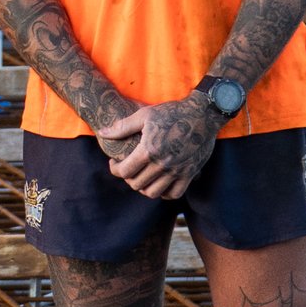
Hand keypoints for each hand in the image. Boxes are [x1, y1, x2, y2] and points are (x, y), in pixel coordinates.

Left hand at [97, 91, 218, 202]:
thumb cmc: (171, 112)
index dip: (115, 170)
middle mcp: (162, 163)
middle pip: (136, 184)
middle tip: (127, 169)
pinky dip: (164, 193)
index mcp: (149, 150)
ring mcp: (177, 170)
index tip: (114, 164)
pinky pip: (174, 194)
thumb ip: (122, 127)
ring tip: (142, 177)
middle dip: (127, 179)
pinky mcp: (190, 173)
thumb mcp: (144, 115)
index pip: (124, 171)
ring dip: (143, 188)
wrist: (203, 114)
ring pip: (153, 192)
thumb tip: (102, 133)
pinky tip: (159, 183)